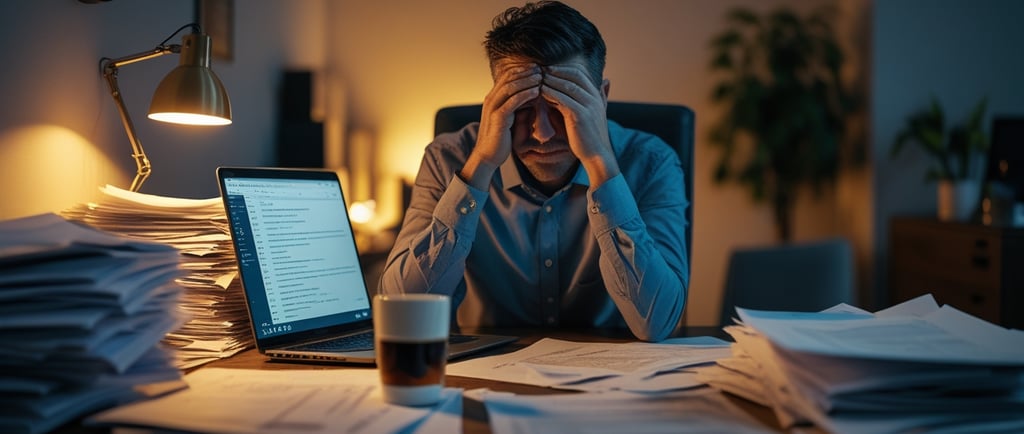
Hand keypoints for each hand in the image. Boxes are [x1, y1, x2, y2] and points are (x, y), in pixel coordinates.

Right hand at [461, 61, 541, 188]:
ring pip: (511, 87)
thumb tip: (532, 96)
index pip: (507, 76)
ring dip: (527, 80)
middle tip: (541, 67)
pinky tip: (537, 91)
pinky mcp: (498, 117)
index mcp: (493, 98)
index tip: (537, 66)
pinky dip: (526, 94)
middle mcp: (491, 99)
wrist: (488, 156)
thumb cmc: (500, 138)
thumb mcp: (509, 118)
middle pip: (509, 78)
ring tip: (541, 76)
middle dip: (526, 71)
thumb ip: (517, 106)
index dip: (522, 69)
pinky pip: (513, 101)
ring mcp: (493, 107)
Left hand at [540, 63, 619, 184]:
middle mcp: (594, 97)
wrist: (597, 155)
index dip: (563, 69)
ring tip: (537, 79)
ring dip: (551, 81)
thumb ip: (594, 98)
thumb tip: (603, 82)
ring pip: (567, 85)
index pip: (579, 73)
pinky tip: (540, 93)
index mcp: (596, 95)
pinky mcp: (580, 115)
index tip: (548, 68)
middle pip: (573, 76)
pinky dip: (550, 94)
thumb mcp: (595, 113)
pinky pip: (562, 99)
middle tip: (540, 70)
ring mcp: (588, 105)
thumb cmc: (591, 136)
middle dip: (555, 72)